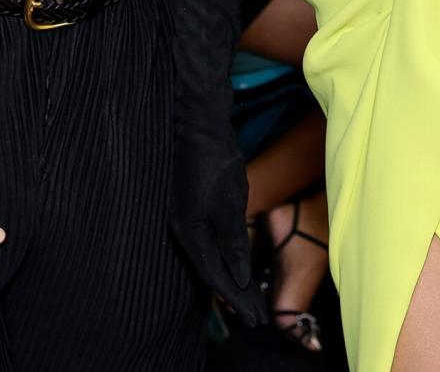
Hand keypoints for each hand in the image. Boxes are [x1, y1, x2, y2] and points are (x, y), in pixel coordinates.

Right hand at [171, 132, 265, 326]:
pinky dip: (219, 260)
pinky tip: (230, 265)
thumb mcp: (231, 201)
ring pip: (206, 258)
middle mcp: (181, 230)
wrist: (197, 122)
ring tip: (248, 298)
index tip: (256, 317)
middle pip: (208, 271)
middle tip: (257, 317)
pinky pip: (204, 244)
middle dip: (234, 295)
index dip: (236, 298)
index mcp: (189, 232)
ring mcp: (183, 218)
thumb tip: (239, 277)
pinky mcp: (188, 208)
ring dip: (228, 279)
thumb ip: (233, 241)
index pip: (214, 275)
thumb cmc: (215, 158)